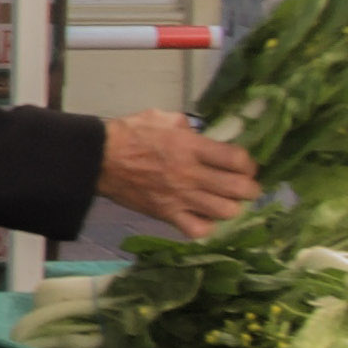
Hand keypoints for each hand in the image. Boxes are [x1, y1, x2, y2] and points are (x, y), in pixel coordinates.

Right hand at [96, 112, 259, 239]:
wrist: (97, 159)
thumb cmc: (129, 134)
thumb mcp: (159, 117)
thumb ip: (186, 125)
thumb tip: (202, 134)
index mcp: (190, 147)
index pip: (237, 159)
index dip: (249, 164)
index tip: (245, 165)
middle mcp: (190, 174)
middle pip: (240, 189)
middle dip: (249, 188)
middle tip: (243, 186)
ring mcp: (180, 197)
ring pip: (227, 212)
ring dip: (231, 206)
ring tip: (224, 201)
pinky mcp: (168, 215)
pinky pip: (200, 230)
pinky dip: (207, 225)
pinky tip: (204, 216)